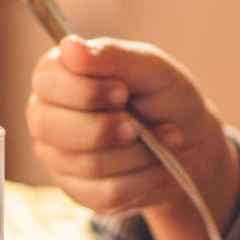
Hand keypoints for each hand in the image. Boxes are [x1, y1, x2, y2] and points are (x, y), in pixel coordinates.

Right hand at [26, 36, 239, 239]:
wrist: (192, 141)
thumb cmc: (165, 96)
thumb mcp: (150, 67)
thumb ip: (113, 56)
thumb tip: (70, 46)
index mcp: (57, 75)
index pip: (48, 84)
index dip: (88, 92)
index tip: (123, 92)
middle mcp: (47, 116)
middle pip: (54, 129)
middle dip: (107, 128)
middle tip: (139, 124)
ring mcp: (59, 158)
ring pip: (88, 163)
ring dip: (139, 153)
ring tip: (166, 138)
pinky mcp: (80, 192)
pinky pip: (106, 193)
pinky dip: (144, 178)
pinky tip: (159, 165)